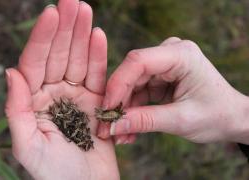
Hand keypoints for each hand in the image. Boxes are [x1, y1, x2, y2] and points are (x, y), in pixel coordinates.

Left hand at [5, 1, 118, 179]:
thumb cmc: (55, 174)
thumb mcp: (29, 146)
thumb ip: (18, 109)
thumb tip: (11, 71)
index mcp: (34, 102)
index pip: (36, 62)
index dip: (43, 37)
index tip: (51, 13)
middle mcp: (54, 94)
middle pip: (59, 55)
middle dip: (65, 28)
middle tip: (72, 1)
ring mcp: (77, 96)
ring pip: (79, 60)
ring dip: (82, 36)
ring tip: (84, 11)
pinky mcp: (97, 102)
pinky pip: (98, 75)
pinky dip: (99, 56)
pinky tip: (98, 36)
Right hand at [97, 37, 248, 144]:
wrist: (231, 118)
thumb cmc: (216, 115)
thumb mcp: (181, 120)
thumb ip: (145, 121)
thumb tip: (113, 125)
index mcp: (181, 55)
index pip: (138, 62)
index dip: (117, 85)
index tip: (106, 110)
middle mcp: (170, 53)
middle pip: (131, 74)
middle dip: (118, 102)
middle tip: (108, 128)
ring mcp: (164, 64)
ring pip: (131, 85)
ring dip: (124, 109)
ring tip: (120, 134)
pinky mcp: (160, 76)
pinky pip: (138, 91)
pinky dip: (133, 110)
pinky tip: (129, 129)